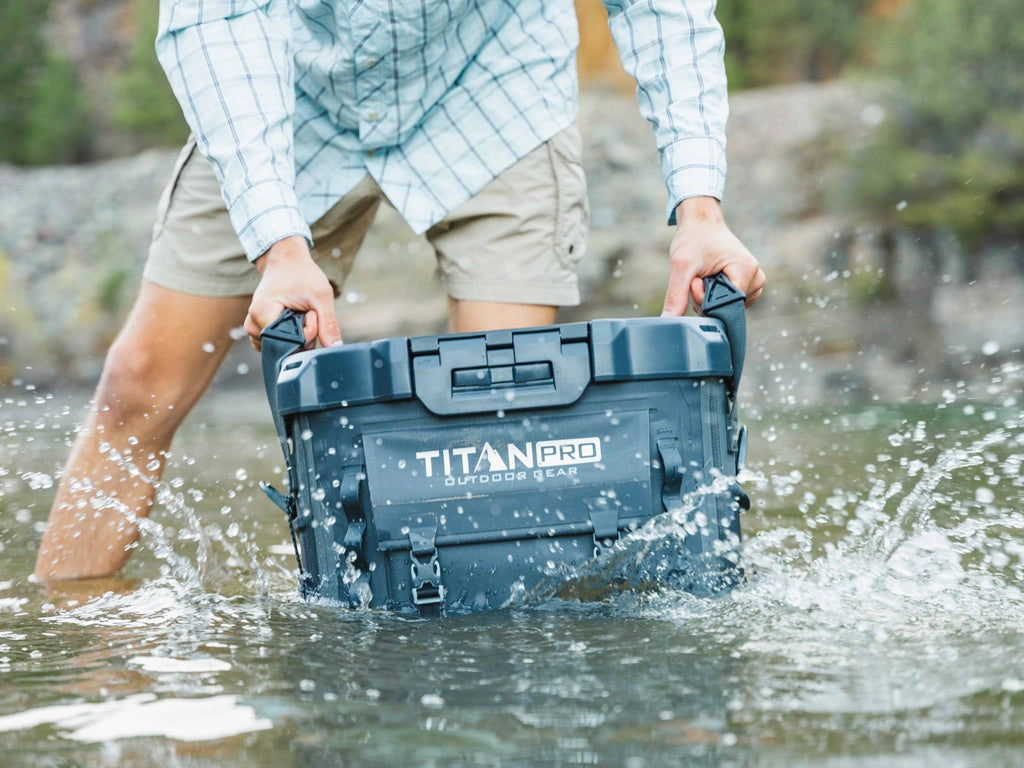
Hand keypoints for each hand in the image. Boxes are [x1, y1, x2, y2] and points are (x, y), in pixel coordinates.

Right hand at [243, 235, 342, 349]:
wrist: (286, 261)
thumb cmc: (302, 274)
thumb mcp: (321, 297)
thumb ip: (328, 324)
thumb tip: (335, 348)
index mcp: (262, 314)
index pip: (290, 342)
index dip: (307, 331)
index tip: (310, 312)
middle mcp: (252, 324)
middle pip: (286, 348)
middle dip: (304, 335)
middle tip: (306, 311)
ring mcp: (253, 329)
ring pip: (283, 349)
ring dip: (297, 336)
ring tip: (298, 313)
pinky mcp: (258, 330)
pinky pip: (278, 345)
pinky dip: (290, 337)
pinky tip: (292, 320)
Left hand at [662, 197, 765, 315]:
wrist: (701, 223)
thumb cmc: (694, 238)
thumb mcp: (681, 266)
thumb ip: (676, 296)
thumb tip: (668, 322)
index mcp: (747, 271)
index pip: (725, 306)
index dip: (704, 298)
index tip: (696, 278)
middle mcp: (757, 279)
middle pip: (725, 309)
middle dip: (704, 298)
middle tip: (698, 275)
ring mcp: (755, 284)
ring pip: (725, 309)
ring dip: (707, 298)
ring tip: (705, 274)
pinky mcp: (748, 287)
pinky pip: (727, 304)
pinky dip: (713, 297)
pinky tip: (711, 279)